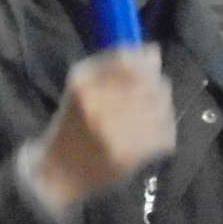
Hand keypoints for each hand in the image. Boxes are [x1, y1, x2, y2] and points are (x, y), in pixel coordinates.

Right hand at [24, 45, 176, 211]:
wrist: (59, 172)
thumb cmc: (73, 125)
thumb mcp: (83, 88)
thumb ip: (116, 66)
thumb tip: (155, 51)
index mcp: (82, 82)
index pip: (128, 60)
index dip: (144, 63)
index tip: (147, 70)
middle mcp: (96, 103)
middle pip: (151, 83)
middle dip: (157, 89)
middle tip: (148, 101)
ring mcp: (112, 130)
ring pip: (162, 108)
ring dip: (162, 112)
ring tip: (148, 120)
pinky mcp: (127, 154)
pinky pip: (163, 134)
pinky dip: (163, 134)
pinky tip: (150, 138)